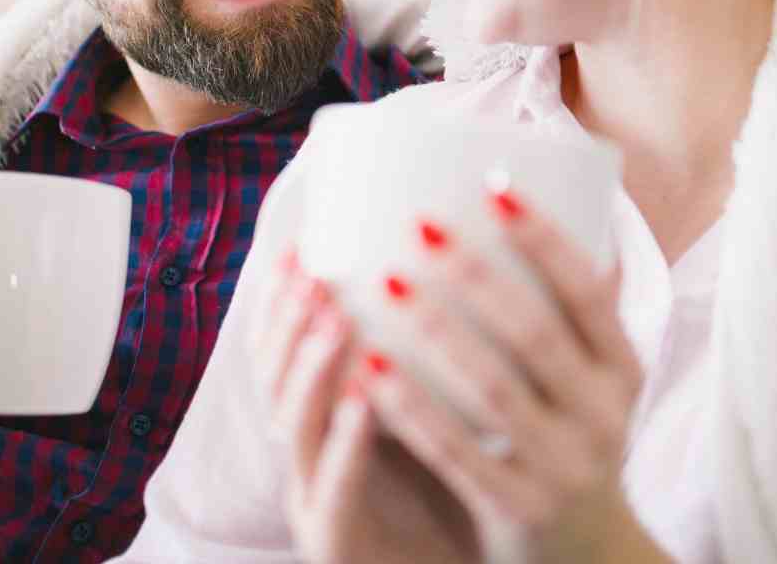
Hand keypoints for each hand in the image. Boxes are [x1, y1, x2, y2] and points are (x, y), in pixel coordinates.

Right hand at [257, 247, 479, 563]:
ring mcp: (314, 497)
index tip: (302, 242)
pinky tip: (363, 403)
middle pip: (276, 378)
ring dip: (312, 369)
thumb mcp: (437, 408)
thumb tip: (500, 265)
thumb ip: (444, 347)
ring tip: (335, 321)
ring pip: (295, 427)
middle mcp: (308, 451)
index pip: (284, 348)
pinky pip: (334, 489)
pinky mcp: (336, 541)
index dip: (282, 298)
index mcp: (326, 415)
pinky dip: (345, 443)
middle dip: (289, 321)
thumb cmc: (451, 487)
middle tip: (312, 270)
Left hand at [358, 191, 660, 563]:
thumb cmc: (575, 441)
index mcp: (625, 370)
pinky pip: (456, 453)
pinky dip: (411, 409)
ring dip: (436, 332)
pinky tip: (367, 370)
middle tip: (420, 224)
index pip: (589, 293)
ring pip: (492, 391)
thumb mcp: (599, 384)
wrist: (588, 558)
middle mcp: (604, 415)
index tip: (495, 187)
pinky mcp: (519, 510)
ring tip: (384, 283)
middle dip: (477, 275)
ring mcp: (564, 466)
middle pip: (536, 334)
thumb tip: (581, 208)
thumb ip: (582, 315)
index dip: (545, 239)